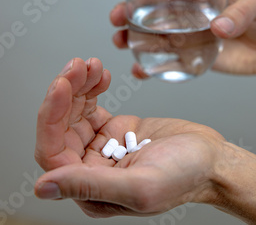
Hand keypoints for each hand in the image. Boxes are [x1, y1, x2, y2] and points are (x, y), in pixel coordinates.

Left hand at [34, 57, 225, 217]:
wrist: (213, 159)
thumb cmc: (185, 176)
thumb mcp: (140, 185)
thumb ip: (90, 186)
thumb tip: (43, 187)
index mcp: (90, 191)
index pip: (53, 154)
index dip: (51, 119)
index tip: (62, 86)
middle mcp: (90, 170)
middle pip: (61, 128)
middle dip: (65, 94)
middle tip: (77, 65)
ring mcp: (101, 148)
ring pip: (73, 114)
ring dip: (77, 86)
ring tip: (90, 64)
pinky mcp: (114, 129)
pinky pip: (90, 106)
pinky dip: (91, 87)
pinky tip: (100, 73)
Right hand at [110, 0, 255, 75]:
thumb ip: (242, 11)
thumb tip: (217, 28)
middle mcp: (190, 11)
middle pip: (152, 8)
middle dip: (129, 11)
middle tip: (116, 19)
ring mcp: (189, 34)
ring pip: (153, 34)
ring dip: (133, 37)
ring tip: (121, 42)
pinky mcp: (193, 56)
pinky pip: (167, 60)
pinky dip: (151, 66)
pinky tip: (140, 70)